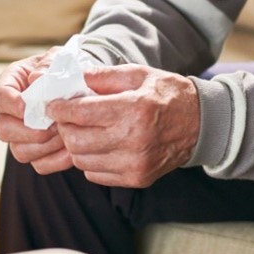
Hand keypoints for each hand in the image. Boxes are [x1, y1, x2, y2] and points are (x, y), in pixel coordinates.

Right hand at [0, 49, 73, 173]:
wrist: (81, 86)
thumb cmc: (65, 69)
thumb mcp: (58, 58)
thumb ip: (48, 64)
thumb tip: (37, 79)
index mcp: (12, 85)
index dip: (10, 105)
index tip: (26, 107)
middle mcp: (11, 113)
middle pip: (3, 129)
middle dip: (28, 131)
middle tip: (52, 126)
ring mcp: (22, 135)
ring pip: (20, 151)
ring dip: (45, 146)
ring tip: (66, 134)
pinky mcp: (38, 152)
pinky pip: (40, 164)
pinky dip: (56, 160)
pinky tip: (72, 150)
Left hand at [46, 65, 199, 187]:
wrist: (201, 124)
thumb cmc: (166, 94)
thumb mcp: (138, 74)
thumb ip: (103, 76)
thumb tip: (69, 77)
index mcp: (133, 109)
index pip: (80, 113)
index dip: (59, 108)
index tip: (52, 104)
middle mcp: (134, 140)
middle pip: (75, 140)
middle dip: (65, 127)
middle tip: (68, 118)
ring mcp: (135, 163)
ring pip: (82, 160)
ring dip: (77, 145)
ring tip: (85, 131)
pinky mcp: (137, 178)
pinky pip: (95, 174)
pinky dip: (91, 161)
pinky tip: (101, 146)